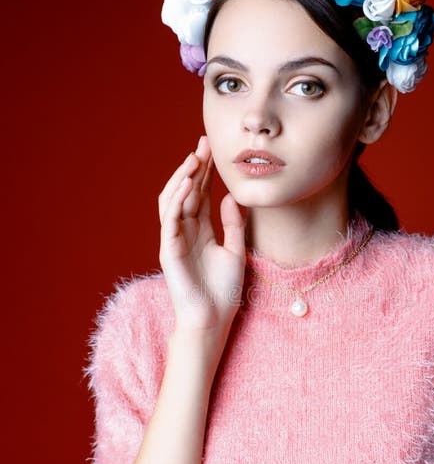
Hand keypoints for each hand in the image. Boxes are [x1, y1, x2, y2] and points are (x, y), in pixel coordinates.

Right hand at [158, 136, 246, 335]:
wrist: (212, 318)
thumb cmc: (223, 291)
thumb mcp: (236, 252)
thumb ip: (233, 225)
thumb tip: (231, 197)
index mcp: (200, 231)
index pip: (201, 194)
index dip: (206, 173)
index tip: (214, 151)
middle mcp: (184, 231)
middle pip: (186, 192)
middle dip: (194, 168)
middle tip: (204, 144)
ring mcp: (174, 239)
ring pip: (173, 200)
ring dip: (182, 178)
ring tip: (194, 158)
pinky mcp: (168, 249)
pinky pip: (170, 219)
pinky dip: (176, 200)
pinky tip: (186, 184)